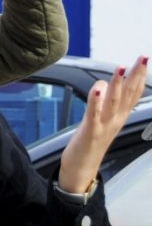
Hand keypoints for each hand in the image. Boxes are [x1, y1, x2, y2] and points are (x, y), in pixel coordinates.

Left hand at [59, 55, 148, 192]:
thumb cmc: (89, 142)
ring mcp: (104, 125)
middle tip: (143, 57)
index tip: (145, 60)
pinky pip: (94, 113)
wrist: (81, 168)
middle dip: (136, 74)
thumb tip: (106, 85)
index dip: (140, 76)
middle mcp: (115, 119)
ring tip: (121, 66)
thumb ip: (106, 104)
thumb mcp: (102, 120)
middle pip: (129, 94)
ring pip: (114, 102)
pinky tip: (98, 88)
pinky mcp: (90, 131)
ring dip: (118, 83)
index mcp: (119, 116)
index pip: (134, 93)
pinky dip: (96, 100)